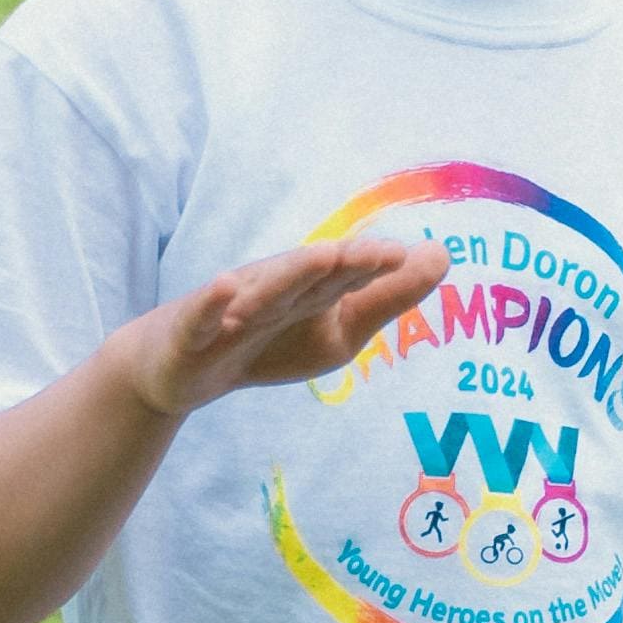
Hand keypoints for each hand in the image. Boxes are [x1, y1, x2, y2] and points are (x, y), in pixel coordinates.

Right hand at [113, 234, 448, 418]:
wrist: (180, 369)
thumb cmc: (267, 341)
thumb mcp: (337, 331)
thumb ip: (387, 297)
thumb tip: (443, 256)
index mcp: (310, 293)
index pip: (350, 280)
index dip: (380, 269)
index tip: (420, 258)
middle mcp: (275, 292)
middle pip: (313, 278)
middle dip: (346, 264)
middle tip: (380, 253)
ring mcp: (231, 312)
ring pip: (266, 293)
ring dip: (294, 273)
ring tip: (325, 254)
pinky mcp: (192, 334)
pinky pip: (202, 317)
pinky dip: (213, 302)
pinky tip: (225, 285)